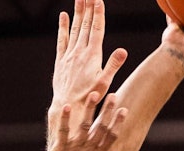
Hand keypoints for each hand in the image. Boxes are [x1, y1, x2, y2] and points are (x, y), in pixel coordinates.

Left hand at [43, 93, 126, 150]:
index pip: (111, 136)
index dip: (118, 122)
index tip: (124, 110)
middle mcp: (87, 150)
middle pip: (100, 127)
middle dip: (107, 111)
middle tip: (114, 96)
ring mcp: (74, 149)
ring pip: (84, 125)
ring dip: (90, 109)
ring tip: (94, 94)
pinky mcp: (60, 149)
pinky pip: (63, 131)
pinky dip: (66, 119)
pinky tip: (68, 106)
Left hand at [50, 0, 127, 130]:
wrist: (67, 107)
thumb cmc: (90, 98)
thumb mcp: (105, 83)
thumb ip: (113, 65)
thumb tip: (123, 51)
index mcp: (93, 56)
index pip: (96, 29)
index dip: (98, 13)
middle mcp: (80, 52)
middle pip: (85, 24)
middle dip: (87, 7)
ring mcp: (69, 55)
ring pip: (74, 29)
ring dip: (77, 12)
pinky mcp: (61, 61)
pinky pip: (62, 40)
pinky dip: (63, 27)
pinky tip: (63, 15)